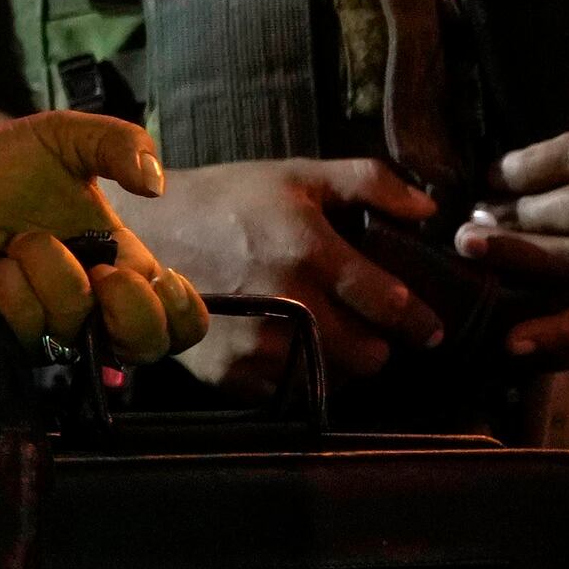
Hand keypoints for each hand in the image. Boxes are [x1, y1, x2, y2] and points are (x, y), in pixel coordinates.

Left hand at [0, 111, 212, 362]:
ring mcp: (46, 324)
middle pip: (143, 348)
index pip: (178, 321)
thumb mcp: (63, 137)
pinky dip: (14, 294)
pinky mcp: (2, 335)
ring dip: (53, 278)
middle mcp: (90, 303)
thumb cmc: (1, 165)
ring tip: (21, 241)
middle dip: (133, 313)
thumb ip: (116, 143)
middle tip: (105, 273)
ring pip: (77, 333)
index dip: (184, 315)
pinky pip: (27, 335)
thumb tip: (156, 183)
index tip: (162, 279)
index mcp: (120, 263)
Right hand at [113, 154, 446, 379]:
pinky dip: (297, 378)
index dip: (417, 320)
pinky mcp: (229, 372)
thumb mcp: (298, 174)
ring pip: (331, 380)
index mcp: (308, 248)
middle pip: (367, 355)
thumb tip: (429, 210)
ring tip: (330, 343)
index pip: (389, 302)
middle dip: (378, 346)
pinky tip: (289, 351)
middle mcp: (286, 301)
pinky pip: (287, 393)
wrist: (139, 235)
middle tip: (369, 332)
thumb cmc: (225, 200)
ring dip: (340, 366)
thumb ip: (371, 182)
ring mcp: (255, 343)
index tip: (426, 327)